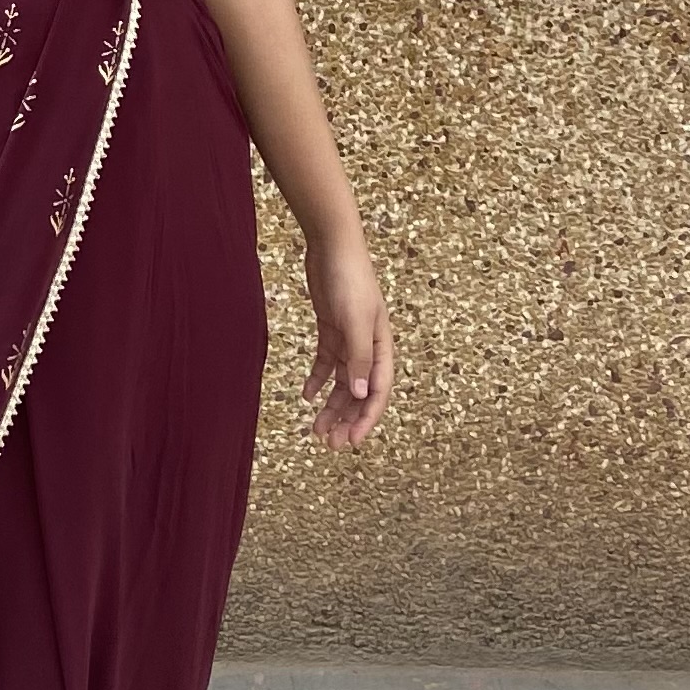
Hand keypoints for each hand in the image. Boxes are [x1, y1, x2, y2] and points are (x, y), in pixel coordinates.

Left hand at [300, 231, 393, 448]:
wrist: (332, 245)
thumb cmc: (349, 279)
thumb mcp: (354, 320)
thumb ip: (359, 357)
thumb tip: (361, 396)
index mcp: (382, 347)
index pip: (378, 392)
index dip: (366, 419)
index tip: (350, 441)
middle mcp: (368, 346)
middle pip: (359, 393)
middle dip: (347, 419)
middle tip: (329, 444)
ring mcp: (349, 338)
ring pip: (342, 382)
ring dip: (331, 406)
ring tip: (315, 429)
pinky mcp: (331, 329)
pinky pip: (326, 363)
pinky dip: (317, 380)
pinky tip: (306, 395)